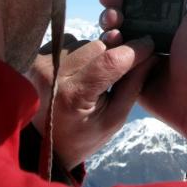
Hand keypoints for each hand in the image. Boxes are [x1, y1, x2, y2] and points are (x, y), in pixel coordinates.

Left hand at [26, 36, 156, 168]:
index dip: (135, 49)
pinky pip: (68, 42)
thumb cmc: (83, 136)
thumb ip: (133, 84)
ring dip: (95, 55)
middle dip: (113, 55)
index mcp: (74, 95)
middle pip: (98, 46)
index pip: (111, 61)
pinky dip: (78, 53)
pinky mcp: (35, 58)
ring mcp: (41, 63)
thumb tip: (151, 54)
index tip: (149, 44)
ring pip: (84, 42)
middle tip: (112, 76)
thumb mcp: (114, 118)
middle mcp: (53, 74)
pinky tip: (76, 73)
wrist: (43, 144)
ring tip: (91, 80)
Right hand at [99, 0, 186, 147]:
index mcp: (173, 18)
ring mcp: (143, 55)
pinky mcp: (134, 75)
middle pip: (126, 15)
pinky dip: (109, 53)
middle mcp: (157, 34)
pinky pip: (115, 60)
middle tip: (111, 12)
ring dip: (109, 30)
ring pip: (117, 36)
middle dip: (113, 10)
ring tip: (112, 32)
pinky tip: (109, 50)